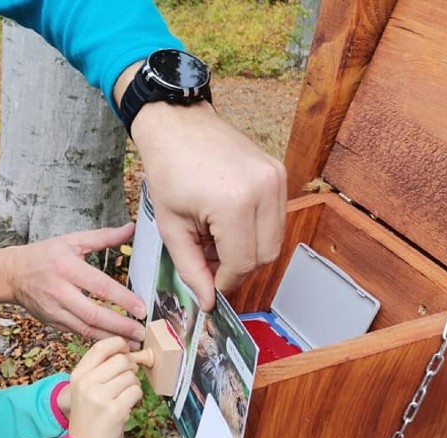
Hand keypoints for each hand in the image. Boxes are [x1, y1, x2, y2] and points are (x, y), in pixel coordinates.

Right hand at [0, 224, 146, 345]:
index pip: (100, 286)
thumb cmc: (45, 255)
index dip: (123, 299)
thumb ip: (103, 237)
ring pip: (85, 329)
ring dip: (110, 338)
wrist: (12, 274)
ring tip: (132, 343)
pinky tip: (113, 343)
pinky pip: (77, 333)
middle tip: (141, 332)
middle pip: (93, 314)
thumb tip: (131, 228)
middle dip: (119, 326)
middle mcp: (60, 291)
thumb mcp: (72, 240)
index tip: (142, 308)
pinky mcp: (52, 322)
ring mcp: (54, 310)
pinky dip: (96, 339)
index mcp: (67, 268)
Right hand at [60, 337, 142, 437]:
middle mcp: (87, 383)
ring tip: (124, 396)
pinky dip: (136, 397)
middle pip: (121, 360)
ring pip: (131, 376)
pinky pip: (136, 391)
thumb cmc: (90, 417)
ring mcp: (100, 397)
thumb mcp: (85, 389)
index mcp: (78, 375)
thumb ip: (100, 369)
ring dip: (134, 385)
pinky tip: (127, 405)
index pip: (100, 347)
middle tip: (127, 380)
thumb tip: (126, 353)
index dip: (118, 344)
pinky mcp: (115, 410)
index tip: (126, 350)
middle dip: (130, 368)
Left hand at [130, 101, 286, 310]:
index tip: (209, 287)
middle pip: (265, 256)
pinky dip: (254, 231)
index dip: (225, 282)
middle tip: (209, 264)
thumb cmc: (168, 171)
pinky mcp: (279, 174)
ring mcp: (276, 179)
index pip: (243, 264)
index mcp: (234, 204)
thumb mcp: (171, 228)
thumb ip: (191, 269)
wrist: (177, 125)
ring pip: (274, 240)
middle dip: (237, 269)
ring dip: (247, 251)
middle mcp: (264, 190)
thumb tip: (208, 303)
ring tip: (214, 241)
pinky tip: (226, 225)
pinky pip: (275, 218)